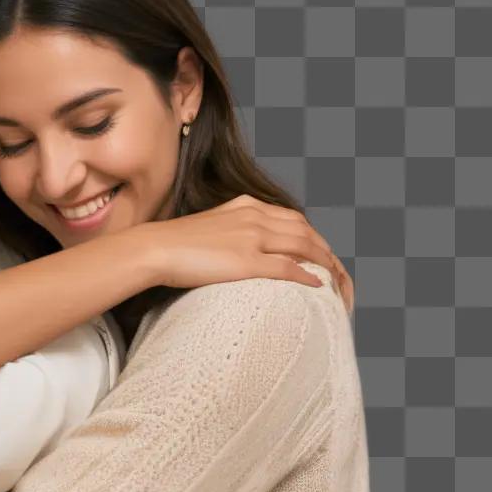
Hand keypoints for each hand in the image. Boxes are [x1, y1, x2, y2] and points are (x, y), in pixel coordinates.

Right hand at [146, 194, 353, 310]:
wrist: (154, 248)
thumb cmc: (174, 243)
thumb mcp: (209, 227)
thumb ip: (231, 231)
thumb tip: (239, 249)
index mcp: (246, 205)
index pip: (293, 218)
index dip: (312, 236)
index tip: (320, 253)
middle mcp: (255, 216)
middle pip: (306, 231)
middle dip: (326, 251)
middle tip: (337, 271)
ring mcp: (252, 238)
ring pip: (304, 247)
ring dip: (326, 264)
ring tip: (337, 281)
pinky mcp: (246, 261)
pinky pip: (288, 268)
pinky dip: (307, 275)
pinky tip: (318, 285)